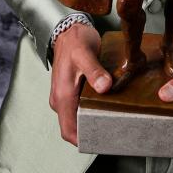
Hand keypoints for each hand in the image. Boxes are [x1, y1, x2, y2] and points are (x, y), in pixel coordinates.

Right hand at [49, 23, 111, 144]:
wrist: (68, 30)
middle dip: (90, 133)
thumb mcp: (85, 53)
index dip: (82, 141)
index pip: (68, 130)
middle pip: (73, 127)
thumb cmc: (74, 41)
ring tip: (111, 121)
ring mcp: (64, 95)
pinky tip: (105, 106)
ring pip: (76, 118)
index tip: (101, 142)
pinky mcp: (69, 90)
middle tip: (112, 133)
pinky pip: (78, 107)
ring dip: (90, 122)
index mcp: (62, 95)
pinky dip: (89, 111)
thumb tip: (104, 87)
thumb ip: (94, 71)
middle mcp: (60, 99)